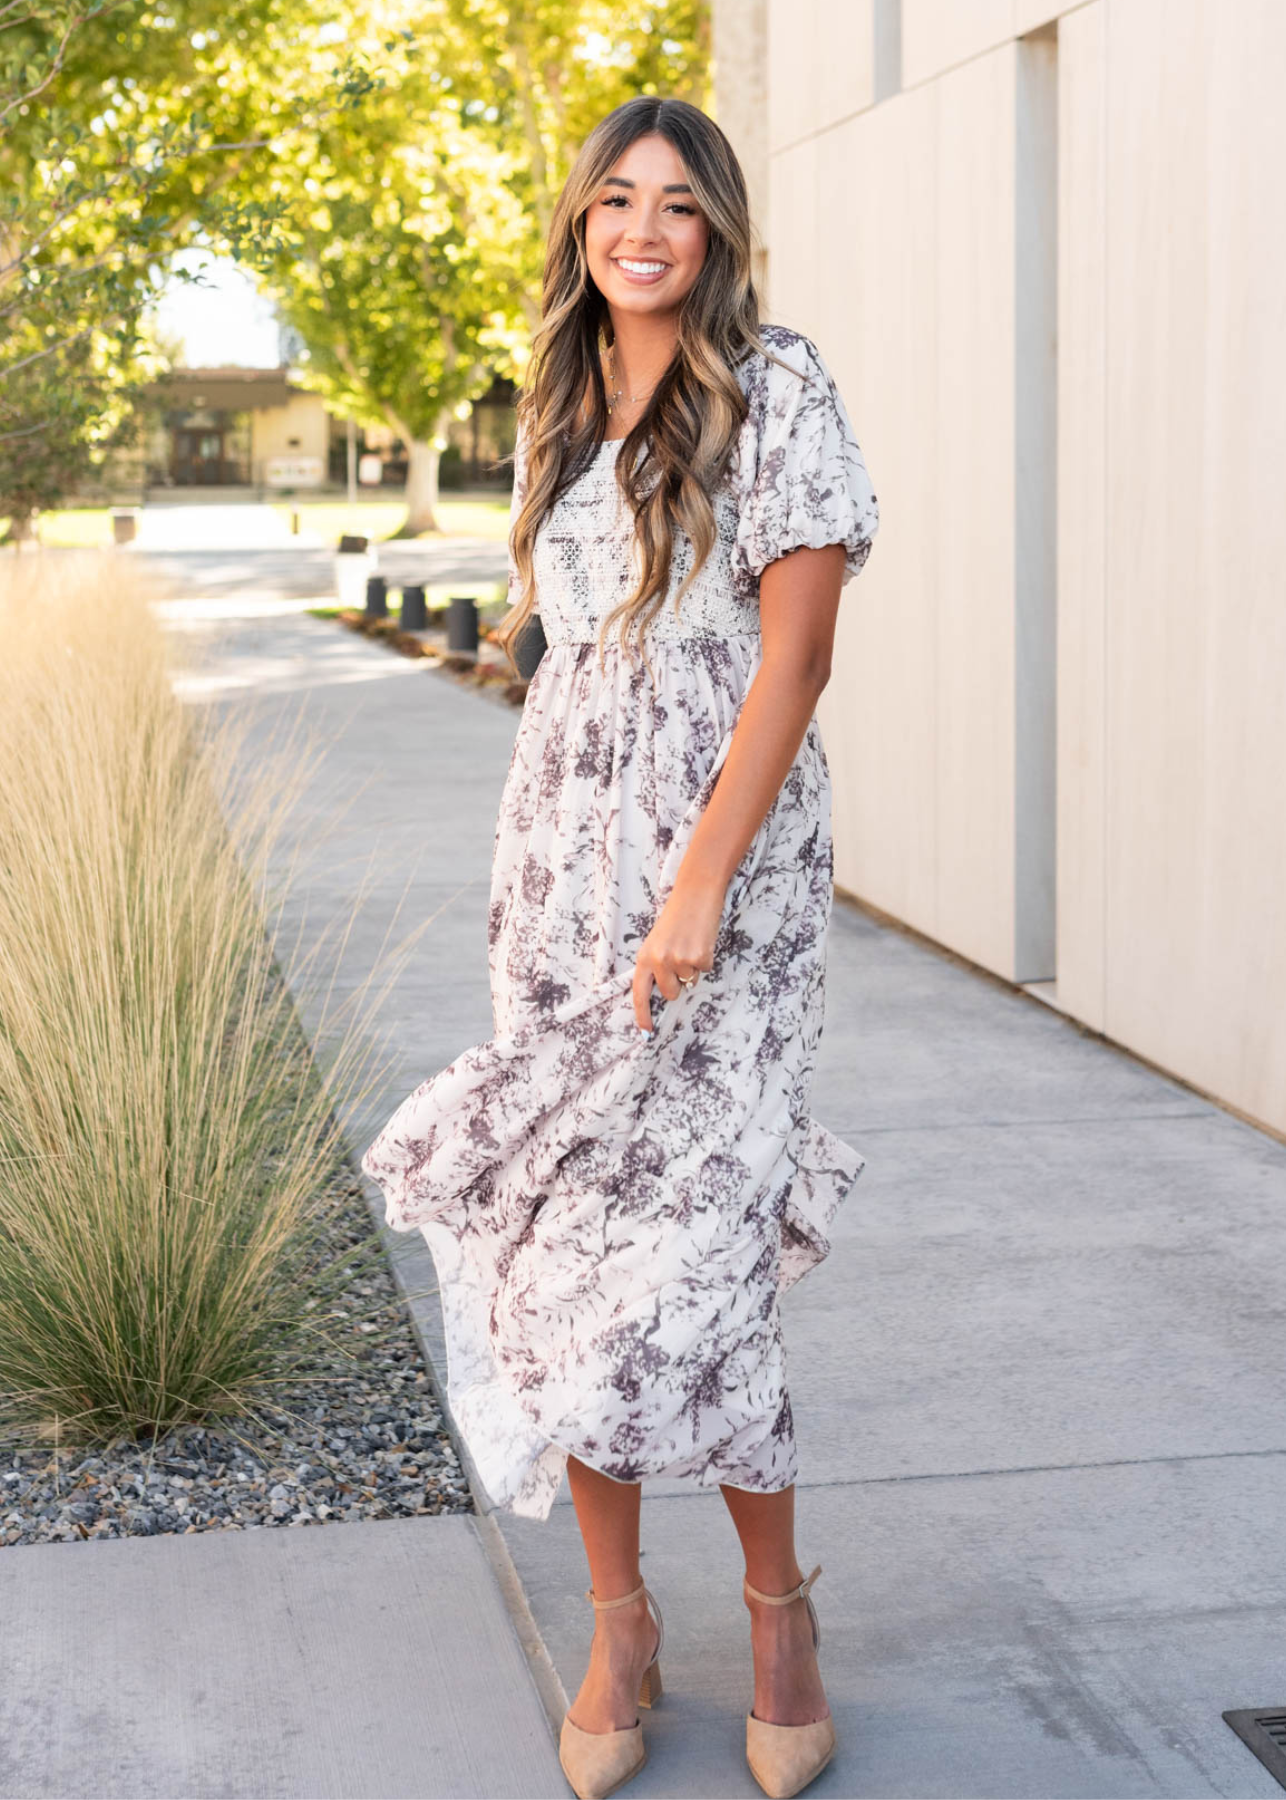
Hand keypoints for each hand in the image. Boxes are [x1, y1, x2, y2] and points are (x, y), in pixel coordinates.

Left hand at [632, 878, 723, 1031]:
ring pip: (691, 981)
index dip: (642, 1015)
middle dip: (679, 983)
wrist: (695, 894)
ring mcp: (679, 961)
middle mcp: (659, 961)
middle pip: (671, 993)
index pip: (639, 994)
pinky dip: (706, 958)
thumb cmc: (677, 917)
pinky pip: (706, 970)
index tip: (645, 1032)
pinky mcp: (699, 958)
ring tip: (691, 942)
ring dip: (694, 966)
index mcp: (644, 958)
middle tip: (682, 958)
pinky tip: (702, 940)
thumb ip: (657, 966)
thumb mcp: (658, 941)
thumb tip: (666, 992)